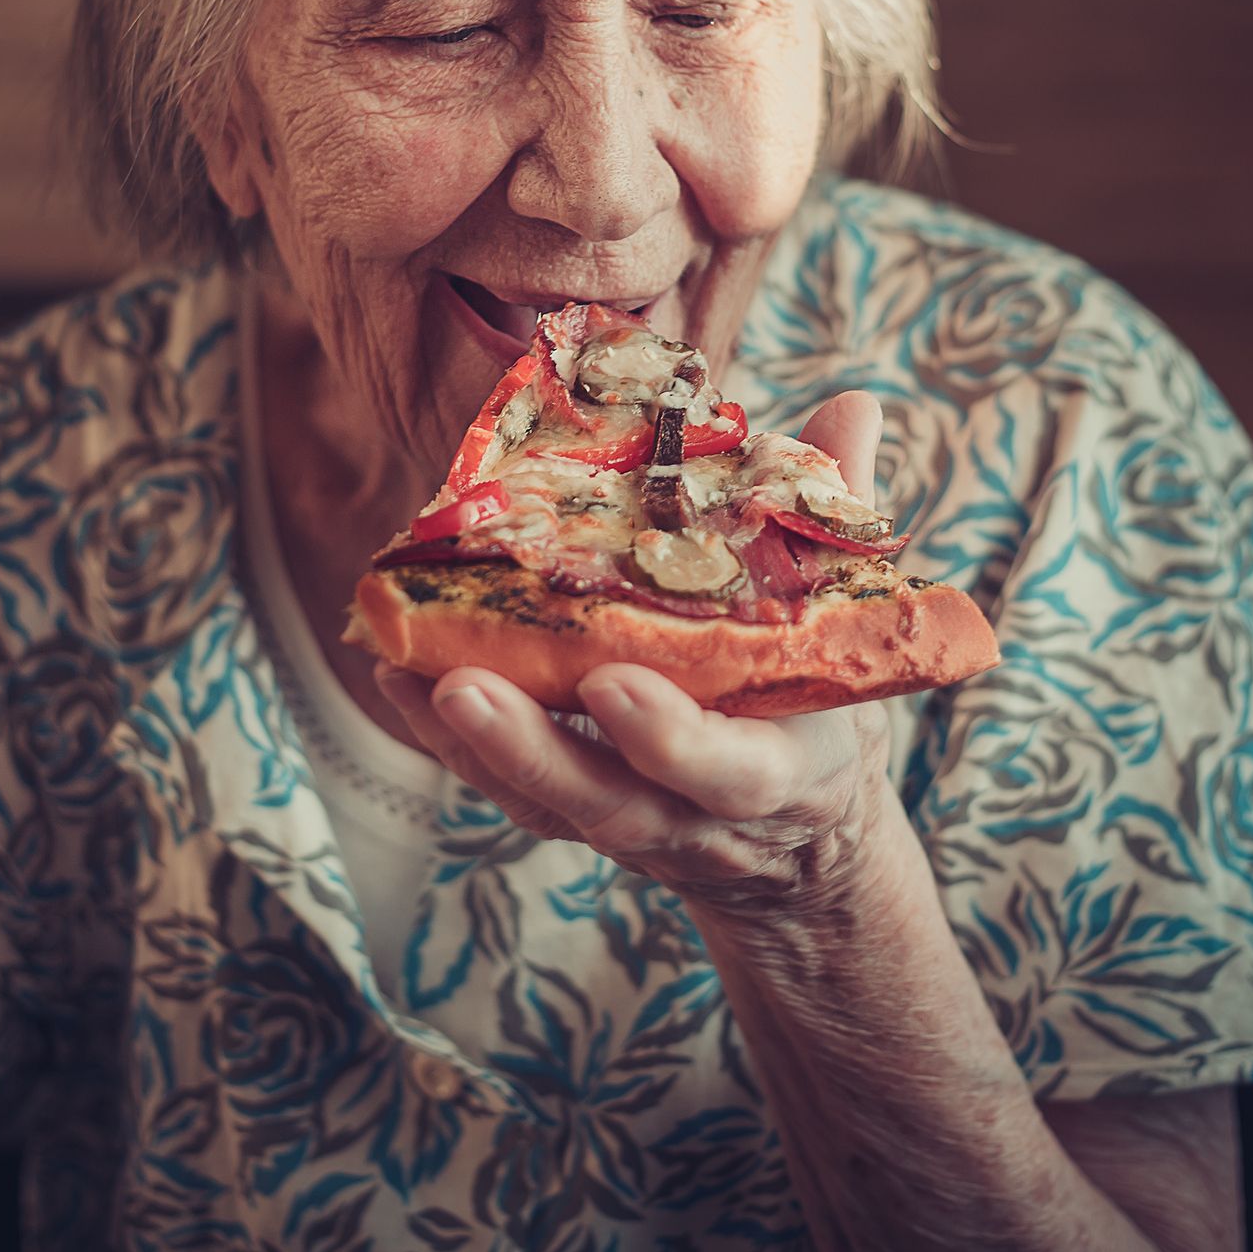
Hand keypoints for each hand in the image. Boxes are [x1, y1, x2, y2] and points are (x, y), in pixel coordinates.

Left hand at [370, 390, 901, 918]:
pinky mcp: (572, 815)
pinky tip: (397, 673)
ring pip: (543, 801)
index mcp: (778, 768)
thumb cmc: (812, 709)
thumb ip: (834, 526)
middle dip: (533, 748)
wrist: (798, 845)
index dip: (668, 736)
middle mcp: (692, 813)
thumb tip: (855, 406)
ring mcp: (626, 824)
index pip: (727, 770)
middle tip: (461, 685)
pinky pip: (505, 789)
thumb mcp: (842, 633)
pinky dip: (449, 741)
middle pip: (607, 801)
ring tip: (407, 666)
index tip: (611, 683)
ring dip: (473, 741)